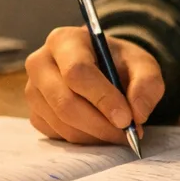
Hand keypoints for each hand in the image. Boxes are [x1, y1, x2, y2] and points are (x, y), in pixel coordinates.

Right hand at [24, 28, 163, 144]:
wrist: (104, 69)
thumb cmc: (120, 63)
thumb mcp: (142, 64)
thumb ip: (147, 83)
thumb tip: (138, 113)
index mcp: (64, 40)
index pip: (77, 72)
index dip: (102, 98)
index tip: (126, 119)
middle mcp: (40, 63)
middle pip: (64, 101)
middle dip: (99, 124)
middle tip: (127, 134)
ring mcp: (33, 91)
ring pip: (61, 122)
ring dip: (95, 135)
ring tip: (120, 133)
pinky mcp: (35, 114)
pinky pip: (58, 134)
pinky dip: (85, 139)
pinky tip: (102, 131)